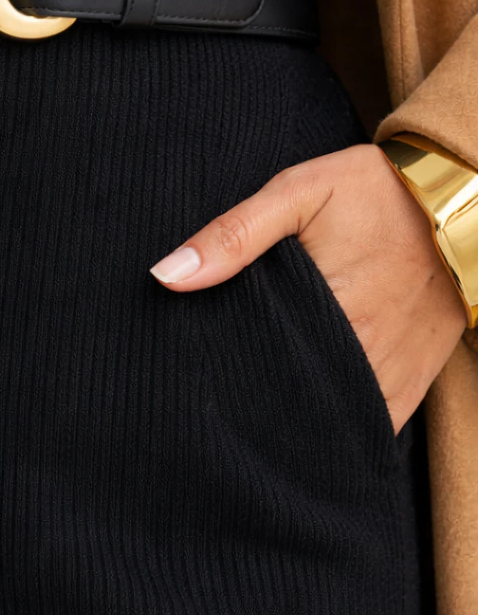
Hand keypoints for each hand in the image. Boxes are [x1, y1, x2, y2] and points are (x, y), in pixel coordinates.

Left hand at [149, 143, 466, 433]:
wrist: (462, 198)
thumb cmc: (376, 192)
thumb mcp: (299, 192)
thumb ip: (233, 235)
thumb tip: (166, 276)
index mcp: (327, 307)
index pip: (258, 366)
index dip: (227, 376)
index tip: (200, 378)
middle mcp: (364, 349)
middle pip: (292, 397)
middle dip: (257, 400)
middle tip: (224, 395)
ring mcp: (394, 369)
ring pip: (333, 416)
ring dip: (299, 416)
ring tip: (263, 408)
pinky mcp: (416, 376)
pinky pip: (374, 420)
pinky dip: (344, 422)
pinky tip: (311, 416)